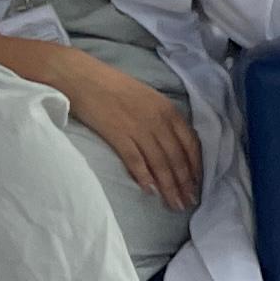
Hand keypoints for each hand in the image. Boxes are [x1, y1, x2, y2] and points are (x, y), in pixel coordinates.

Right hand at [65, 59, 204, 211]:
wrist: (81, 76)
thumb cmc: (113, 86)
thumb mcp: (148, 98)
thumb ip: (163, 119)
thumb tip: (172, 145)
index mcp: (168, 110)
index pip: (191, 144)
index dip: (196, 167)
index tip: (198, 184)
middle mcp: (158, 120)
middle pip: (177, 158)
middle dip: (185, 183)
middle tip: (189, 203)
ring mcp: (139, 128)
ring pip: (160, 163)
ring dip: (168, 186)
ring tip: (174, 204)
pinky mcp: (117, 134)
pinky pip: (135, 160)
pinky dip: (144, 176)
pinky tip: (150, 191)